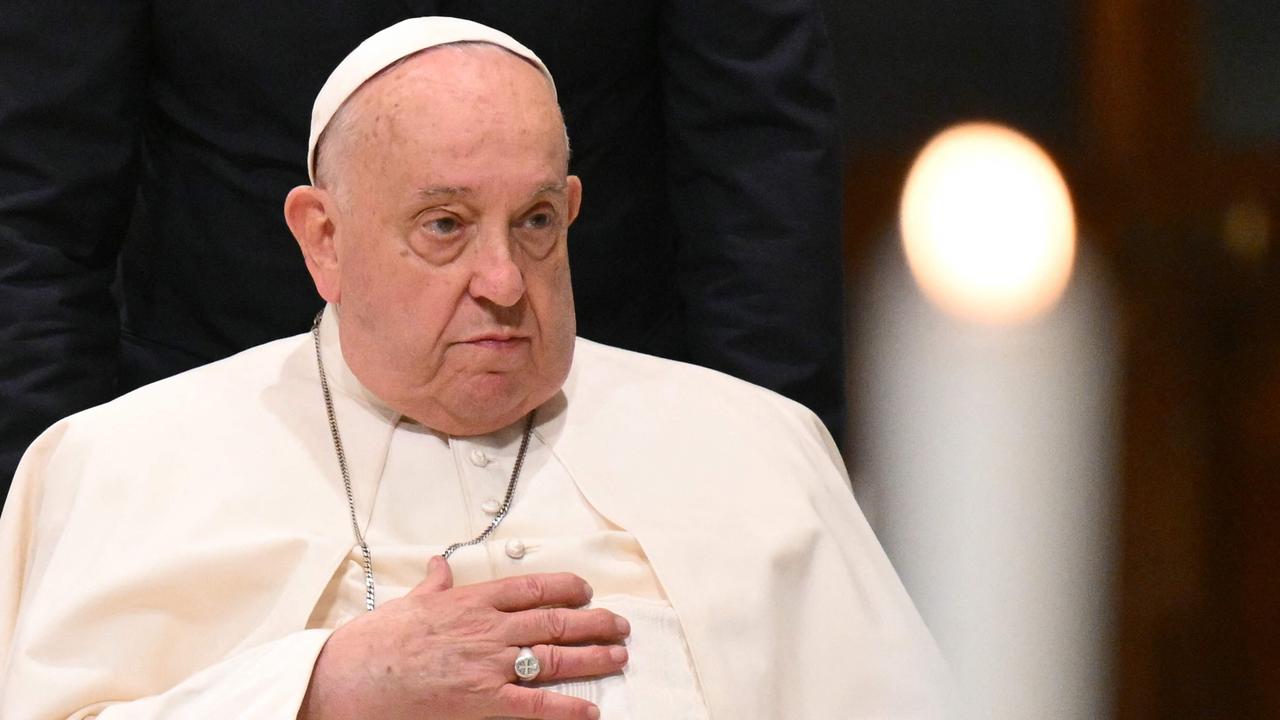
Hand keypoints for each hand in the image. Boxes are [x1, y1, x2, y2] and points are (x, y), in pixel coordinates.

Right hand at [298, 556, 629, 719]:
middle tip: (618, 624)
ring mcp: (487, 665)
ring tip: (618, 656)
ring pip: (553, 657)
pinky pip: (534, 705)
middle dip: (593, 622)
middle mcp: (486, 629)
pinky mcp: (481, 701)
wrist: (347, 678)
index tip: (586, 590)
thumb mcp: (408, 603)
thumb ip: (433, 585)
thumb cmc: (374, 643)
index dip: (565, 587)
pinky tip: (590, 709)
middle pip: (553, 620)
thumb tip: (440, 565)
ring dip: (591, 657)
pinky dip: (566, 707)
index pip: (530, 588)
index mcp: (469, 602)